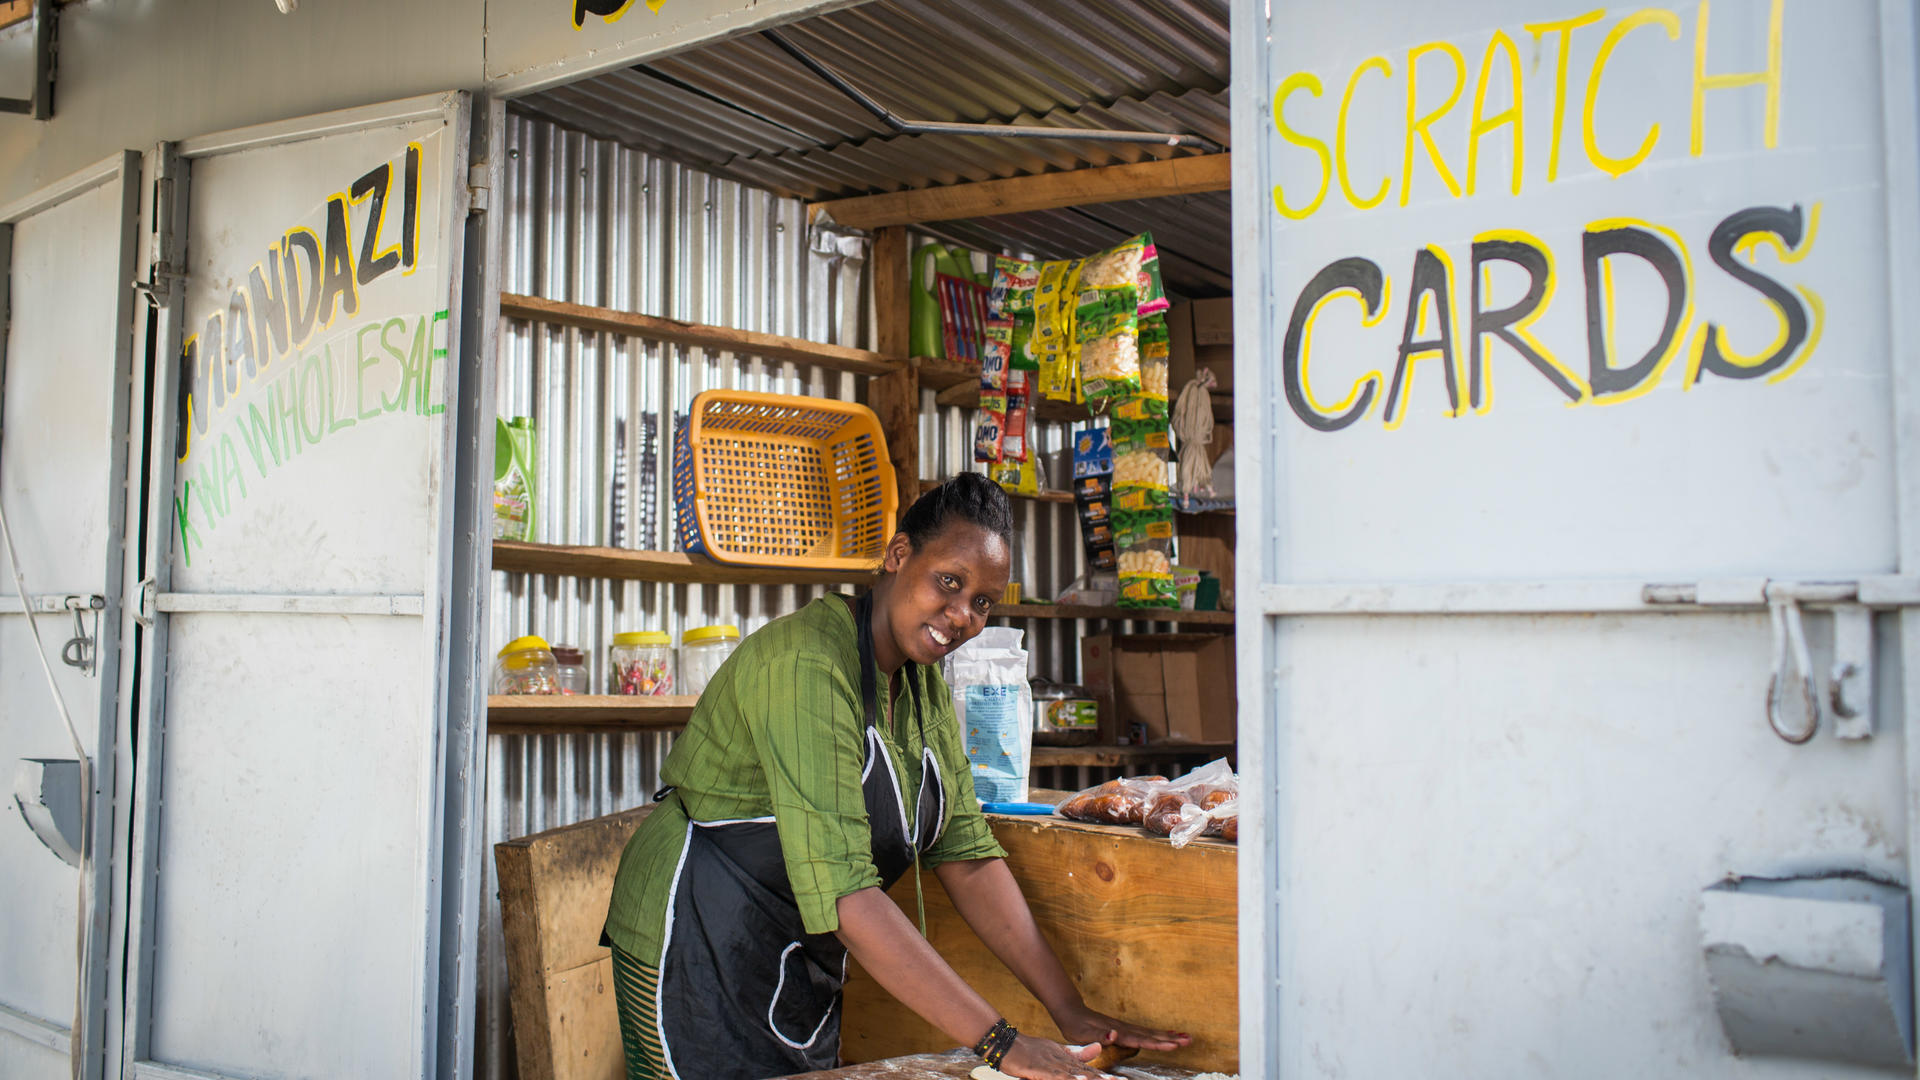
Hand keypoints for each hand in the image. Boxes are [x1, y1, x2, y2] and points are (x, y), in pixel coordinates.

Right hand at [996, 1033, 1111, 1079]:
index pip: (1091, 1072)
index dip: (1106, 1077)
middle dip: (1105, 1079)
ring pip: (1077, 1075)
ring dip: (1092, 1079)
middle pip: (1088, 1074)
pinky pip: (1058, 1077)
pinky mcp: (1041, 1071)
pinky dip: (1069, 1078)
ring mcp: (1054, 1066)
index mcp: (1069, 1061)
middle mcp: (1064, 1064)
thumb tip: (1098, 1047)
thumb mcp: (1058, 1052)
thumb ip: (1078, 1053)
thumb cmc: (1033, 1051)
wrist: (1010, 1045)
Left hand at [1050, 1004, 1191, 1053]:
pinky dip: (1158, 1034)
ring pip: (1150, 1033)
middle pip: (1151, 1035)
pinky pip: (1145, 1032)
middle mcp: (1124, 1029)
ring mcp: (1125, 1028)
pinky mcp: (1124, 1028)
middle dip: (1170, 1039)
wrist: (1071, 1012)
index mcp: (1117, 1033)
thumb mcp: (1083, 1033)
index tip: (1173, 1045)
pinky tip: (1168, 1034)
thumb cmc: (1076, 1026)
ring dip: (1169, 1036)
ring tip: (1187, 1038)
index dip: (1157, 1043)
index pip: (1140, 1040)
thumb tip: (1114, 1036)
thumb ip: (1098, 1036)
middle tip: (1189, 1041)